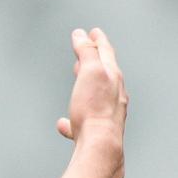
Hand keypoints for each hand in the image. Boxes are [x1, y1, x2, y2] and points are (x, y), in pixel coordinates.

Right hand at [57, 28, 127, 144]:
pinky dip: (74, 118)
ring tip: (79, 80)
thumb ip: (86, 51)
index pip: (107, 52)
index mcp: (113, 77)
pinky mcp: (98, 131)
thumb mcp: (90, 72)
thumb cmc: (94, 108)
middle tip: (89, 51)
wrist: (100, 145)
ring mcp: (108, 113)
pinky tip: (62, 124)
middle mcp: (115, 94)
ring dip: (88, 84)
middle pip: (106, 72)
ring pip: (98, 95)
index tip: (94, 31)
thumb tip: (81, 34)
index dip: (99, 40)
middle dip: (96, 60)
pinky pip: (84, 120)